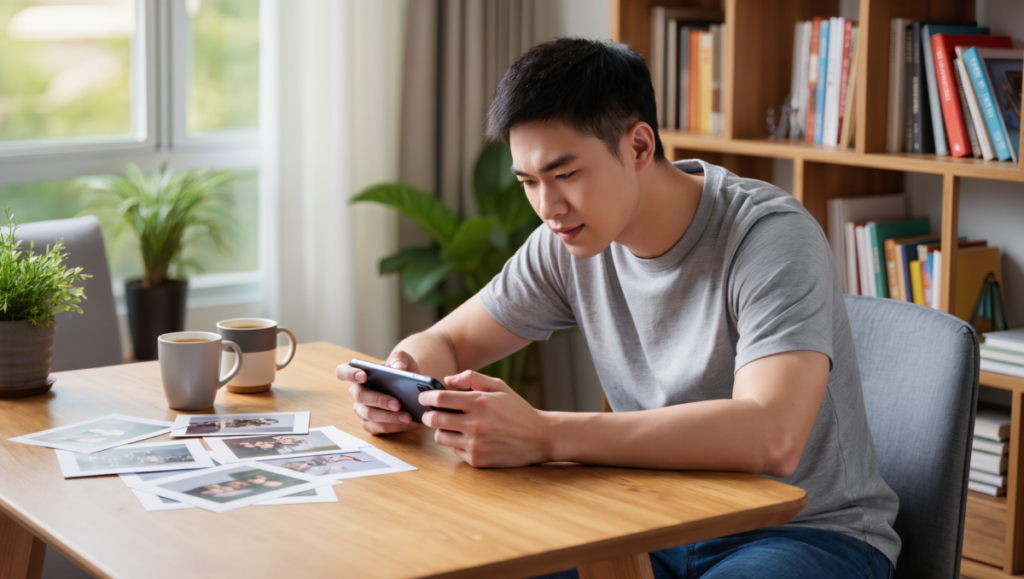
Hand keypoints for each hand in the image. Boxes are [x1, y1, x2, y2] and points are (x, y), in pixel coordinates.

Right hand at [335, 351, 419, 434]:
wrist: (410, 385)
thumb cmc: (401, 371)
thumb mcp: (403, 360)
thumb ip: (400, 358)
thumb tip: (398, 367)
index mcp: (359, 373)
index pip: (343, 372)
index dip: (349, 374)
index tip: (363, 376)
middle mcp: (356, 392)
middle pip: (360, 397)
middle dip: (379, 401)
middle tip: (397, 404)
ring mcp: (361, 409)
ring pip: (370, 415)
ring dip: (390, 417)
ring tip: (408, 417)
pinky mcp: (370, 423)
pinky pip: (379, 427)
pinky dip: (396, 426)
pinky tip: (410, 423)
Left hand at [419, 370, 549, 467]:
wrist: (540, 437)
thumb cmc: (517, 410)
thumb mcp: (499, 387)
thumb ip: (472, 377)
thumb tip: (447, 380)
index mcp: (480, 403)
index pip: (440, 399)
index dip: (426, 397)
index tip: (423, 398)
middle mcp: (475, 424)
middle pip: (434, 420)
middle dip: (428, 416)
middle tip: (432, 413)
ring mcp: (475, 444)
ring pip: (441, 438)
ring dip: (442, 431)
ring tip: (453, 426)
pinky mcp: (477, 460)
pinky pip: (455, 451)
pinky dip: (458, 444)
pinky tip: (471, 438)